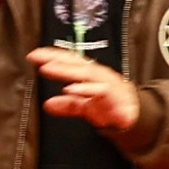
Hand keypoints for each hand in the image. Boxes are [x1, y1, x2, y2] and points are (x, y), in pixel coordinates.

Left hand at [28, 45, 143, 136]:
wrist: (134, 113)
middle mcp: (100, 76)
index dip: (53, 56)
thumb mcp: (84, 105)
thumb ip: (67, 104)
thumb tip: (47, 105)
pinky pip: (111, 99)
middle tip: (44, 65)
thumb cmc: (108, 103)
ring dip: (80, 82)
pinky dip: (99, 97)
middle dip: (63, 66)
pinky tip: (84, 96)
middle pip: (81, 67)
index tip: (34, 55)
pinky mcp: (122, 103)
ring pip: (95, 81)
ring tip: (67, 86)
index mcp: (90, 73)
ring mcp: (111, 88)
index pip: (71, 61)